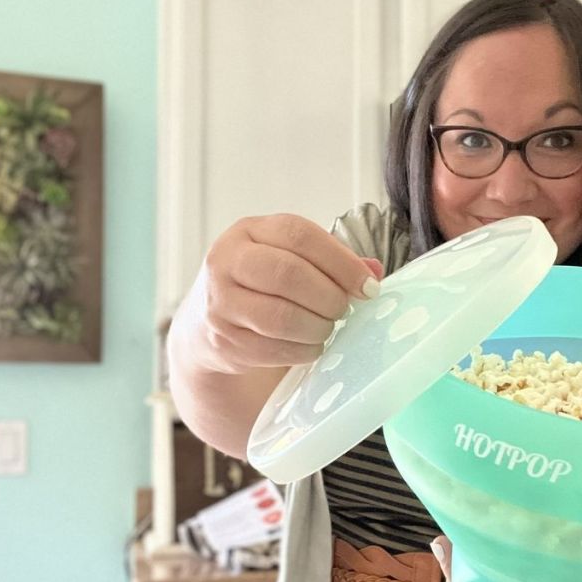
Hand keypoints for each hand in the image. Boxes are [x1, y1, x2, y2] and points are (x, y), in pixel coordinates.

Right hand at [182, 214, 383, 375]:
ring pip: (281, 317)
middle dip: (329, 297)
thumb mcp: (290, 259)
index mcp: (249, 231)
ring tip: (327, 327)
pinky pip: (274, 350)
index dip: (341, 262)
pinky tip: (310, 344)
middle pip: (288, 274)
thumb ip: (332, 261)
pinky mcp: (223, 342)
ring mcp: (220, 303)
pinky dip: (303, 350)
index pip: (299, 235)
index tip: (368, 287)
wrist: (207, 324)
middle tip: (344, 309)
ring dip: (318, 327)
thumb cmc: (262, 285)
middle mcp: (227, 261)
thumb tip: (373, 271)